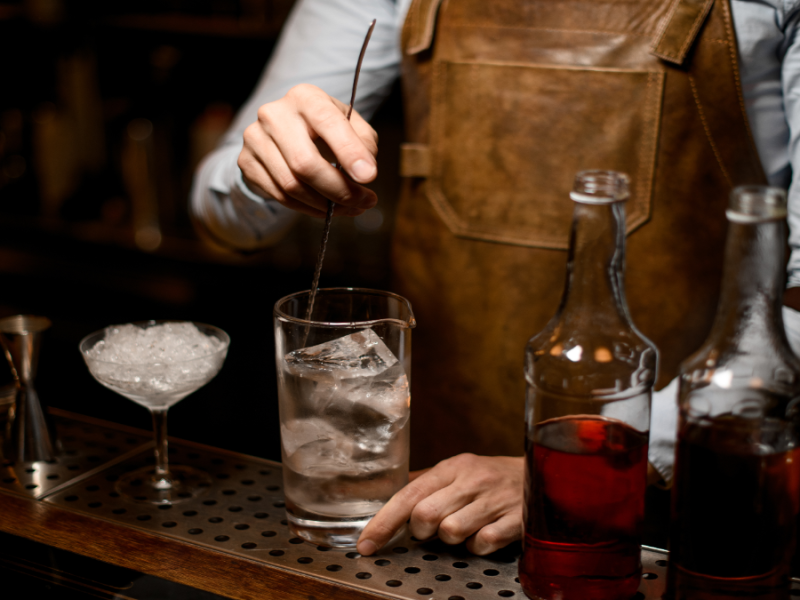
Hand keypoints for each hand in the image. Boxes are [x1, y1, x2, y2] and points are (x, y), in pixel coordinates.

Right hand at [238, 84, 378, 217]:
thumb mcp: (351, 126)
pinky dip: (307, 208)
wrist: (283, 133)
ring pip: (291, 185)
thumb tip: (364, 172)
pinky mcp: (246, 162)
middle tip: (363, 202)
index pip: (328, 123)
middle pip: (305, 163)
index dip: (349, 152)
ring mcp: (255, 138)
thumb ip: (364, 143)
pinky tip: (324, 208)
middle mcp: (274, 114)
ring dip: (325, 204)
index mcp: (305, 97)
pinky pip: (279, 196)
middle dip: (339, 190)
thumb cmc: (325, 129)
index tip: (369, 178)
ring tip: (349, 208)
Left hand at [357, 454, 523, 556]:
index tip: (366, 545)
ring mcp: (495, 499)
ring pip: (451, 532)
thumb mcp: (457, 472)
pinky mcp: (516, 520)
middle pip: (425, 516)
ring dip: (452, 540)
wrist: (545, 474)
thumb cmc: (491, 478)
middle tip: (435, 528)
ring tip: (465, 527)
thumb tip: (385, 505)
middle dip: (423, 531)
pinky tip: (485, 534)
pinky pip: (482, 544)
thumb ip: (425, 486)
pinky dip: (478, 548)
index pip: (408, 495)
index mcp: (452, 467)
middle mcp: (472, 480)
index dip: (383, 523)